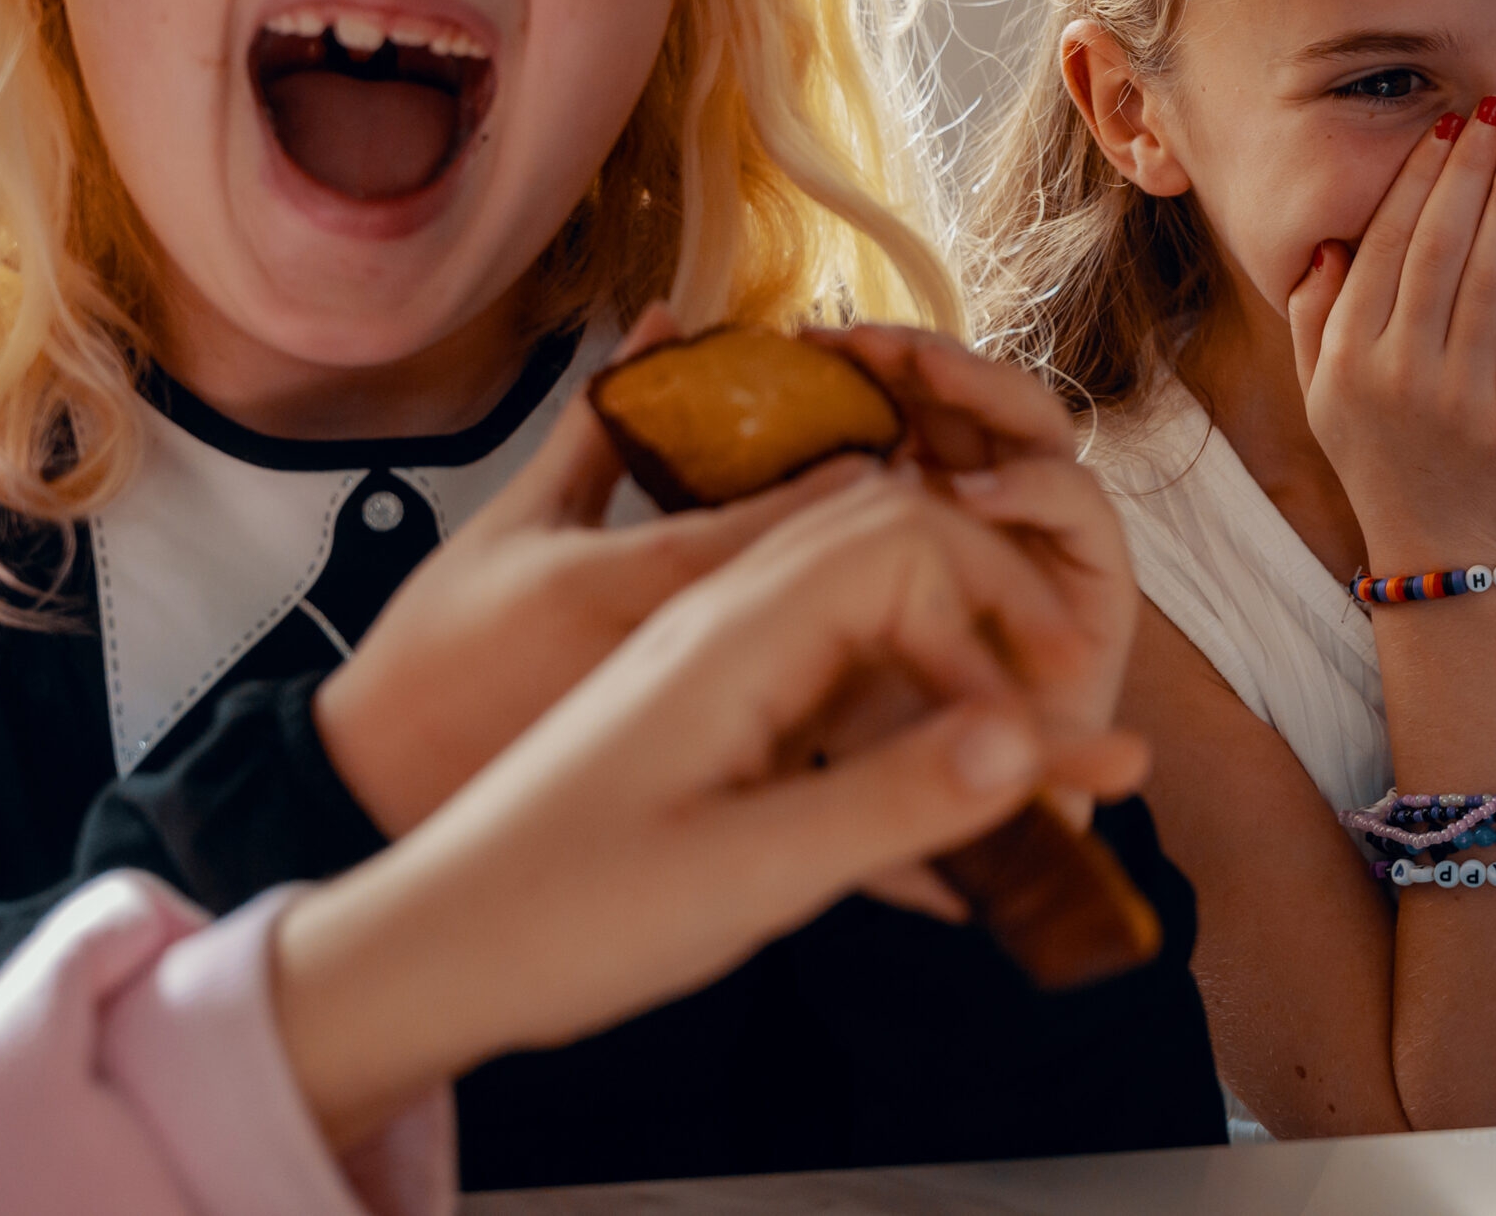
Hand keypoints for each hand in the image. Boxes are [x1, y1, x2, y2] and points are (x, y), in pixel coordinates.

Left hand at [271, 466, 1152, 1145]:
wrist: (428, 954)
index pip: (906, 540)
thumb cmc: (561, 915)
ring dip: (949, 669)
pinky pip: (822, 682)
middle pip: (888, 549)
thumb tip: (1027, 740)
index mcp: (729, 625)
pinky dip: (892, 726)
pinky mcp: (701, 716)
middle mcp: (719, 618)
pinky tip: (931, 831)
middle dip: (993, 613)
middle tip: (1067, 719)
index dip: (997, 610)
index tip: (1051, 718)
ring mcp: (707, 662)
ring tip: (1027, 762)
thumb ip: (893, 803)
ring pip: (859, 614)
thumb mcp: (746, 874)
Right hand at [316, 309, 869, 836]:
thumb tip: (665, 324)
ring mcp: (677, 730)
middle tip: (935, 497)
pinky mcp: (681, 782)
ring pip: (806, 676)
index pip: (748, 531)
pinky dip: (832, 695)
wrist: (376, 787)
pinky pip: (779, 735)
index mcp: (615, 585)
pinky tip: (875, 664)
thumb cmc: (439, 650)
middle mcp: (659, 657)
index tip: (893, 448)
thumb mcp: (517, 519)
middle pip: (801, 599)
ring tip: (923, 576)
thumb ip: (601, 421)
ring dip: (867, 626)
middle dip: (868, 550)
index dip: (828, 489)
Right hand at [771, 328, 1142, 904]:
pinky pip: (895, 414)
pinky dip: (861, 380)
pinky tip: (797, 360)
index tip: (972, 498)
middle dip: (973, 385)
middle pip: (1030, 424)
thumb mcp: (977, 803)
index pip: (1079, 508)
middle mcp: (1034, 537)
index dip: (1036, 494)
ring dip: (912, 360)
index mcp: (1078, 598)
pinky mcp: (907, 489)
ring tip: (837, 341)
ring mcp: (973, 502)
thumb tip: (1058, 811)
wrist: (901, 796)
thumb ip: (1006, 803)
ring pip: (961, 402)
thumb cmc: (951, 803)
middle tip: (907, 366)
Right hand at [1284, 95, 1495, 577]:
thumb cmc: (1382, 461)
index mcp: (1345, 358)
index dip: (1417, 179)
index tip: (1447, 127)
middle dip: (1472, 168)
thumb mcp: (1323, 395)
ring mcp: (1459, 397)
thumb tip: (1326, 243)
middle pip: (1438, 245)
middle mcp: (1396, 372)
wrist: (1444, 556)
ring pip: (1492, 275)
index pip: (1382, 244)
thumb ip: (1314, 318)